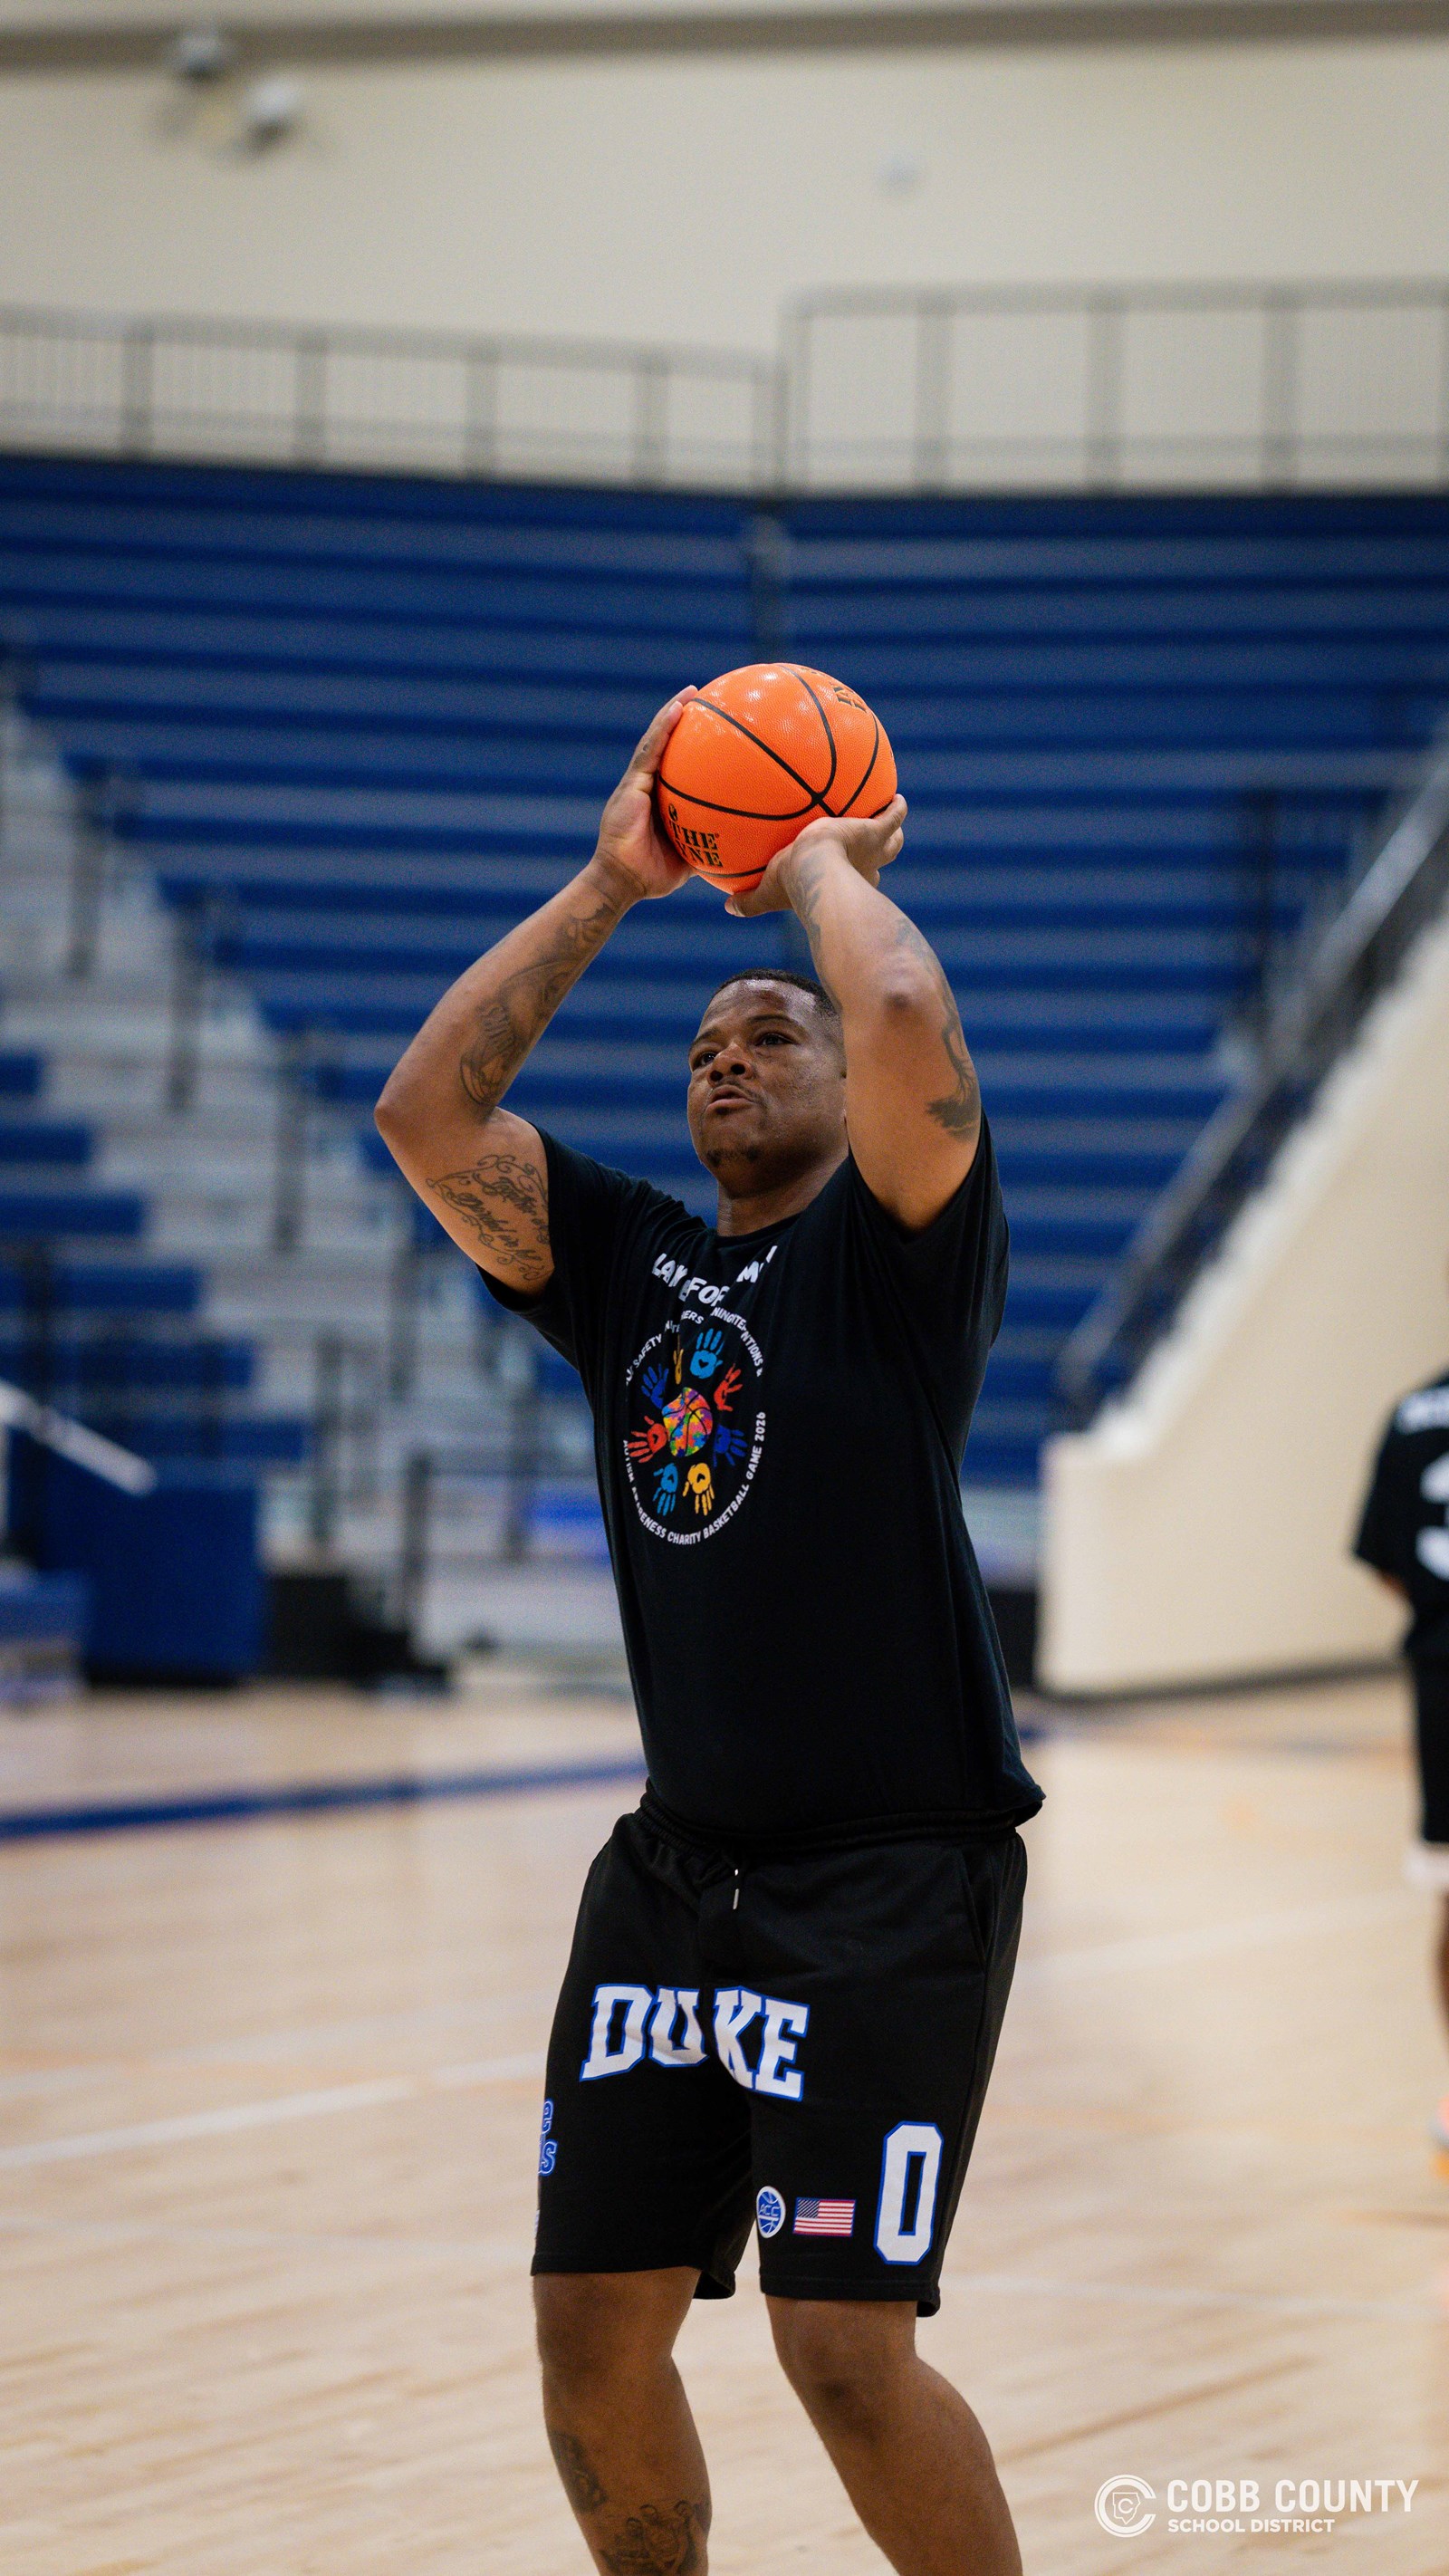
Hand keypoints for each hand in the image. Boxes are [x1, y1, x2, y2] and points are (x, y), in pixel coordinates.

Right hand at [588, 693, 696, 904]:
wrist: (621, 883)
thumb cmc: (652, 876)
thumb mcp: (691, 858)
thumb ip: (711, 847)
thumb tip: (744, 848)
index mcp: (659, 800)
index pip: (676, 765)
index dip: (690, 744)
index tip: (711, 726)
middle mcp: (646, 786)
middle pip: (665, 745)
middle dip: (681, 719)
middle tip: (704, 698)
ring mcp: (636, 783)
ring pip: (655, 741)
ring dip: (671, 714)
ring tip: (692, 693)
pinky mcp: (631, 784)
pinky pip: (649, 752)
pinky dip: (662, 729)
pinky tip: (678, 710)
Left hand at [726, 796, 906, 918]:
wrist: (815, 869)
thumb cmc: (792, 885)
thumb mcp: (767, 894)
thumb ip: (749, 903)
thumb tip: (727, 908)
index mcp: (843, 881)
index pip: (852, 878)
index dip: (853, 874)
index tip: (848, 866)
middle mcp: (864, 869)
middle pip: (879, 861)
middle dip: (880, 853)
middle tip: (877, 841)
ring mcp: (873, 850)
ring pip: (893, 842)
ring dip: (894, 832)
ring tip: (891, 813)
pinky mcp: (874, 830)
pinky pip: (893, 815)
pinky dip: (896, 807)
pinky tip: (897, 797)